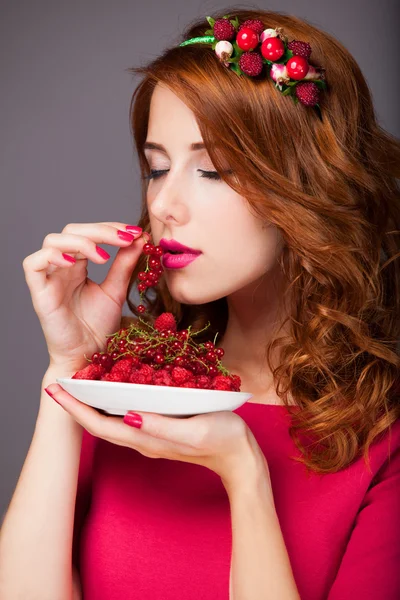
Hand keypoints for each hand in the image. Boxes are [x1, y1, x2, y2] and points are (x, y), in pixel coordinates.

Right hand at [22, 222, 146, 371]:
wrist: (88, 356)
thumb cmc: (98, 326)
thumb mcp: (116, 290)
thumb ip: (125, 264)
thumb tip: (139, 238)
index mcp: (78, 264)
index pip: (88, 232)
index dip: (110, 227)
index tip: (134, 232)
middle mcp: (61, 267)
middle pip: (71, 231)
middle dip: (100, 230)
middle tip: (126, 238)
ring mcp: (48, 278)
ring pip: (52, 241)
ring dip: (81, 241)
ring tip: (104, 256)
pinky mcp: (39, 293)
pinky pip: (33, 264)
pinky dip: (51, 256)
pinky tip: (75, 263)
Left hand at [44, 383, 262, 488]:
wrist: (242, 459)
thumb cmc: (223, 441)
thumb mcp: (194, 431)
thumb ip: (161, 426)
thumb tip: (128, 416)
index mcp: (146, 439)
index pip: (99, 425)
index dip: (75, 408)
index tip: (55, 389)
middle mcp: (143, 438)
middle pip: (100, 422)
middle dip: (77, 403)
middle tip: (61, 380)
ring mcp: (151, 434)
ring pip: (112, 419)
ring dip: (92, 402)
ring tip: (80, 380)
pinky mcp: (161, 427)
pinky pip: (128, 414)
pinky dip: (114, 400)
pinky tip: (116, 385)